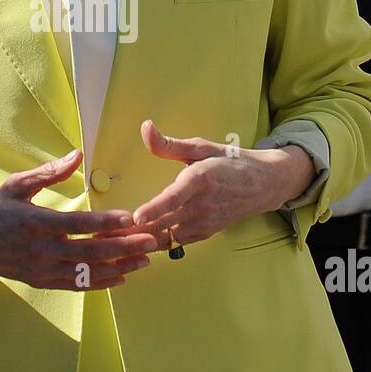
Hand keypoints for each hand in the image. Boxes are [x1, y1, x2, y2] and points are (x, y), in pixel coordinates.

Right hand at [0, 149, 158, 290]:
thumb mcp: (15, 184)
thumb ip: (49, 173)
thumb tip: (77, 155)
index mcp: (36, 222)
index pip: (78, 223)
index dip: (106, 221)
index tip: (131, 218)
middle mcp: (41, 250)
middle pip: (90, 251)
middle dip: (124, 247)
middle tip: (152, 241)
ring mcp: (42, 270)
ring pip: (87, 272)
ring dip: (119, 267)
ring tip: (145, 260)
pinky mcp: (41, 282)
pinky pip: (76, 285)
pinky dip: (100, 283)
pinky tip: (122, 276)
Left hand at [131, 120, 314, 248]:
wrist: (263, 184)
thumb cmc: (228, 161)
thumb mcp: (200, 147)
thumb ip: (168, 144)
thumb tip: (145, 127)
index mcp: (200, 179)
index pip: (174, 198)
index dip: (154, 209)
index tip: (136, 217)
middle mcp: (202, 204)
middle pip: (165, 222)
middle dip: (136, 230)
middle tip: (107, 232)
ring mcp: (205, 222)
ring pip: (168, 236)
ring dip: (143, 239)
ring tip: (115, 241)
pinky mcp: (205, 233)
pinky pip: (176, 242)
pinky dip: (157, 243)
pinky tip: (137, 242)